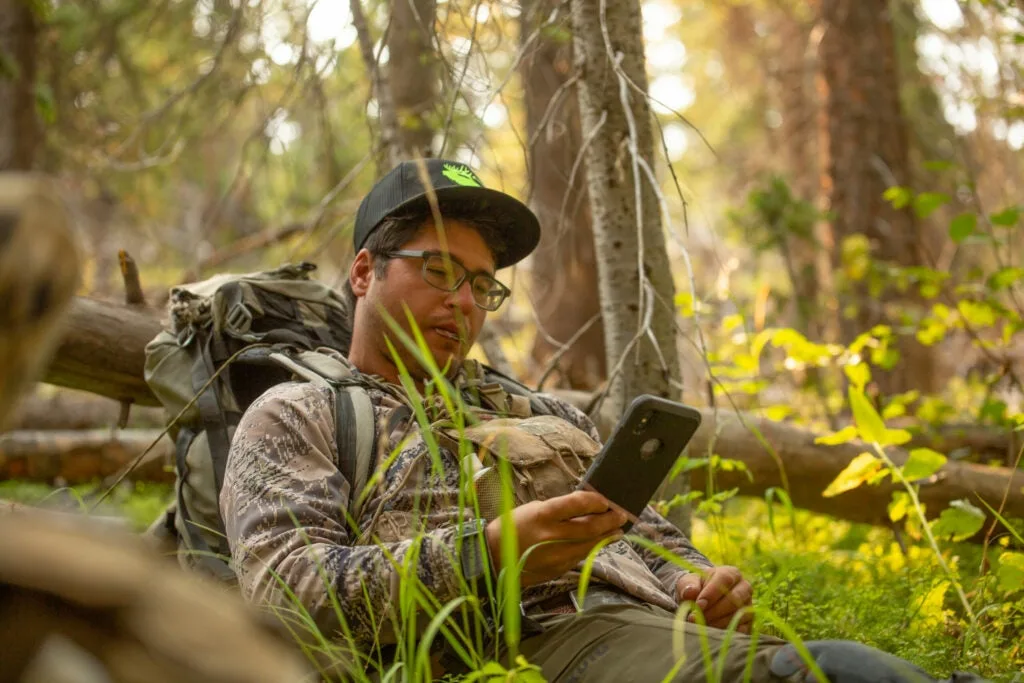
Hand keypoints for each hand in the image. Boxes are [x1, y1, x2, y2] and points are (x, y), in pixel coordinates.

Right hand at [484, 490, 626, 587]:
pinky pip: (581, 557)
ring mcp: (557, 555)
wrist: (494, 559)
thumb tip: (586, 507)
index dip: (596, 501)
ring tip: (617, 530)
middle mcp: (552, 536)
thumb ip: (559, 509)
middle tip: (621, 515)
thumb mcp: (533, 509)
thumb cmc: (513, 528)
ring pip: (591, 545)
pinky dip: (592, 548)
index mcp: (543, 515)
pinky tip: (598, 542)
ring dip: (607, 537)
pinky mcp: (559, 569)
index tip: (605, 500)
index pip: (578, 504)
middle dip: (610, 520)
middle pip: (590, 527)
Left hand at [676, 565, 753, 632]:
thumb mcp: (690, 582)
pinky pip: (741, 630)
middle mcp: (744, 588)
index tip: (699, 604)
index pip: (725, 580)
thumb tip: (689, 592)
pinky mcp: (749, 623)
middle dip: (713, 611)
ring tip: (701, 625)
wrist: (705, 600)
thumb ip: (688, 586)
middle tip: (696, 618)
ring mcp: (749, 606)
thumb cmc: (698, 588)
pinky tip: (712, 632)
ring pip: (737, 616)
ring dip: (717, 623)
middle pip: (734, 599)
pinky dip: (726, 632)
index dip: (712, 593)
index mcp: (731, 573)